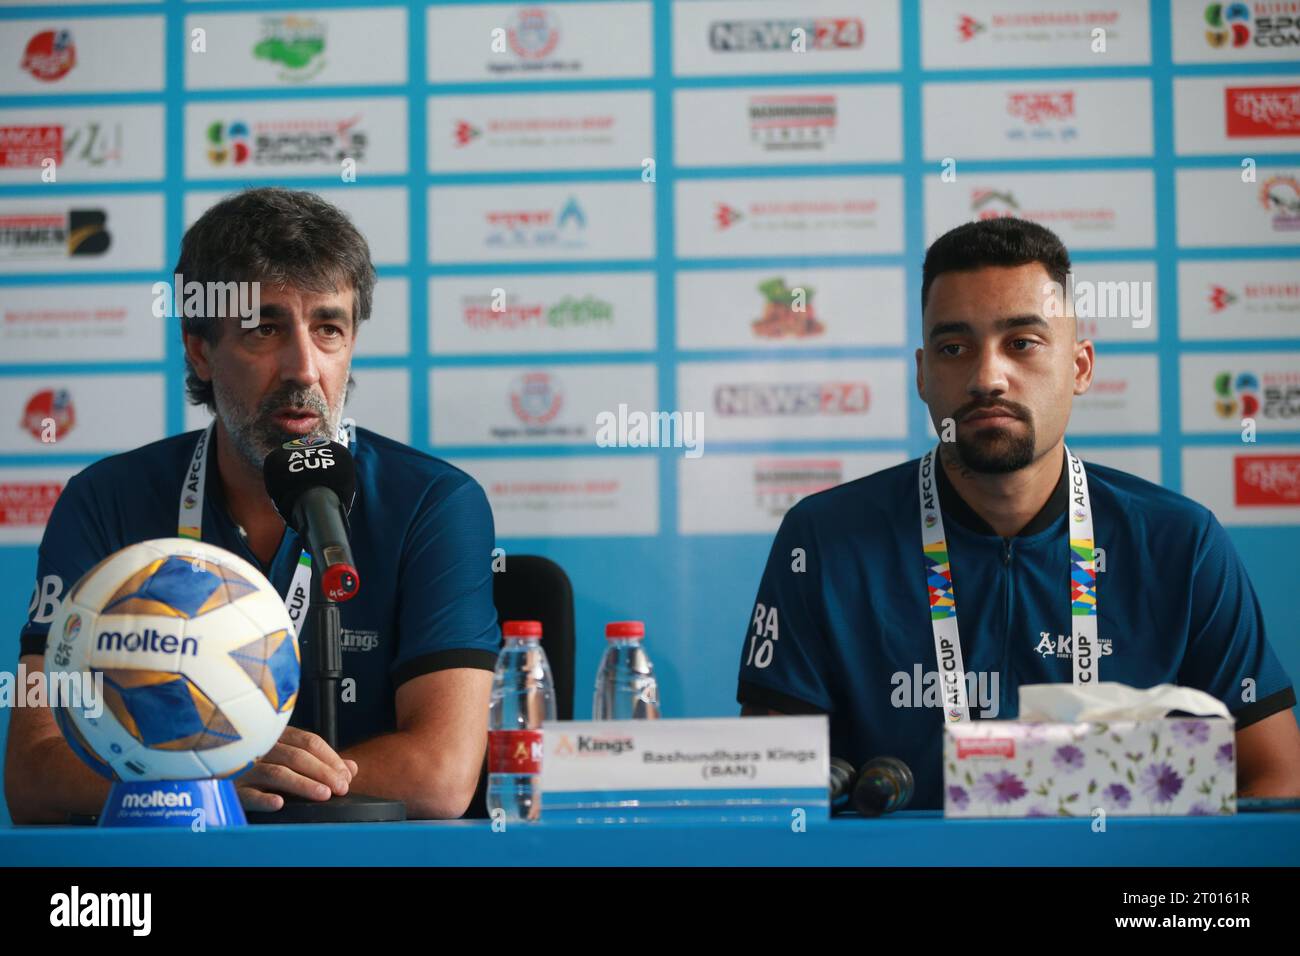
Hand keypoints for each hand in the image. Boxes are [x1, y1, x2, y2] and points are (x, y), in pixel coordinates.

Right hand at [235, 727, 358, 811]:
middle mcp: (261, 748)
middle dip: (323, 772)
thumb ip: (322, 764)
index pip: (309, 741)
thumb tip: (352, 768)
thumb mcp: (291, 759)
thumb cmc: (259, 766)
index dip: (330, 757)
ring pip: (277, 773)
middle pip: (297, 756)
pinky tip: (279, 803)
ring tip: (323, 794)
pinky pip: (247, 794)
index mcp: (277, 736)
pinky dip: (264, 798)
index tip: (346, 774)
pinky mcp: (231, 789)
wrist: (210, 771)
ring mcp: (244, 768)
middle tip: (340, 787)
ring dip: (303, 784)